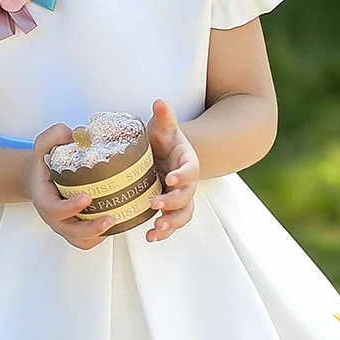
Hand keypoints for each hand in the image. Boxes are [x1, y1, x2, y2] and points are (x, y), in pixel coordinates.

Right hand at [24, 122, 115, 250]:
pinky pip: (87, 239)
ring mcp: (65, 224)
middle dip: (91, 229)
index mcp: (44, 199)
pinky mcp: (76, 226)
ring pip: (80, 240)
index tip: (86, 198)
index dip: (70, 207)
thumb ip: (54, 136)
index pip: (54, 209)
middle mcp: (54, 216)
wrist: (38, 177)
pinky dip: (101, 235)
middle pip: (70, 232)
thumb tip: (75, 135)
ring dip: (98, 235)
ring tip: (116, 222)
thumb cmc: (42, 165)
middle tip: (109, 218)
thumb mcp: (43, 145)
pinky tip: (116, 222)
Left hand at [144, 97, 198, 241]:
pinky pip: (171, 224)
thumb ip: (164, 117)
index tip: (170, 178)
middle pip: (187, 195)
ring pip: (182, 214)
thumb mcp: (162, 128)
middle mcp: (187, 182)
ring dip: (171, 223)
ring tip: (155, 229)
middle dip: (173, 202)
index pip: (190, 169)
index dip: (183, 175)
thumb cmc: (161, 140)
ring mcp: (180, 197)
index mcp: (188, 161)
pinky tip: (149, 237)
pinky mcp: (169, 209)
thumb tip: (160, 101)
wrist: (161, 154)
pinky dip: (162, 233)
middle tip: (156, 204)